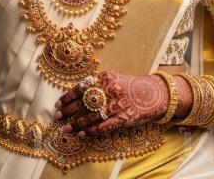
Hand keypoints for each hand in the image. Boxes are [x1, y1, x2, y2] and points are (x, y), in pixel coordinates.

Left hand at [53, 69, 169, 136]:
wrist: (156, 93)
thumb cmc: (132, 86)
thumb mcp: (115, 79)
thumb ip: (98, 84)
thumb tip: (76, 94)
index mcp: (106, 78)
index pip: (81, 87)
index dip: (68, 97)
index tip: (57, 104)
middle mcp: (110, 90)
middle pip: (84, 102)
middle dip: (68, 111)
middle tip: (57, 118)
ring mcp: (118, 105)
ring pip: (92, 116)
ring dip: (77, 123)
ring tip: (66, 129)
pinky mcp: (125, 118)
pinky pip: (104, 126)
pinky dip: (92, 131)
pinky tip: (82, 134)